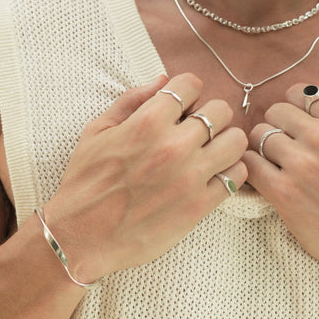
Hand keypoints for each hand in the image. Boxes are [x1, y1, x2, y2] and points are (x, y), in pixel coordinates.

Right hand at [43, 73, 247, 280]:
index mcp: (147, 122)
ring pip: (236, 141)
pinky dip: (229, 172)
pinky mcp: (199, 206)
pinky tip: (212, 175)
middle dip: (209, 115)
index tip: (182, 106)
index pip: (191, 84)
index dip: (188, 92)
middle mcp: (173, 146)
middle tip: (197, 131)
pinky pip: (236, 176)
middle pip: (220, 110)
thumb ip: (131, 100)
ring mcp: (189, 176)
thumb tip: (163, 80)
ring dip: (225, 142)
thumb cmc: (85, 183)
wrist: (82, 237)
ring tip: (210, 152)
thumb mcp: (97, 131)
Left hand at [244, 82, 318, 278]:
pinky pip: (249, 163)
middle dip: (279, 128)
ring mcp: (301, 163)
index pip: (298, 93)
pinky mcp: (283, 191)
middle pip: (275, 112)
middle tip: (290, 149)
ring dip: (265, 150)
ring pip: (259, 135)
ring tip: (281, 166)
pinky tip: (267, 178)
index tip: (301, 128)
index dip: (296, 111)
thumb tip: (314, 87)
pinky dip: (253, 169)